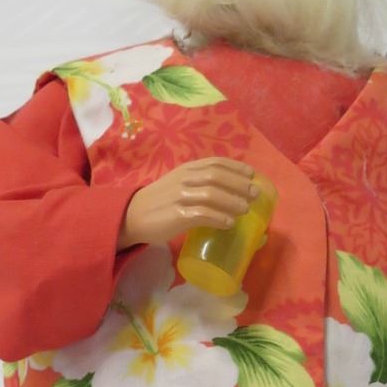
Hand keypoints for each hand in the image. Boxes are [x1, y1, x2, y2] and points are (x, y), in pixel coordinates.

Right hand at [117, 158, 259, 248]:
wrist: (132, 216)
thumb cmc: (159, 202)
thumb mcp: (178, 184)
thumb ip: (199, 183)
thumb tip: (229, 192)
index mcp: (186, 170)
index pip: (215, 162)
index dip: (236, 167)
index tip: (252, 174)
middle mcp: (184, 179)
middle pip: (217, 176)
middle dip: (239, 184)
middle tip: (255, 193)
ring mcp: (180, 197)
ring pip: (212, 194)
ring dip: (232, 201)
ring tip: (245, 209)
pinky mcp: (176, 215)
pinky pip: (202, 214)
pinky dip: (219, 218)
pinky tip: (229, 223)